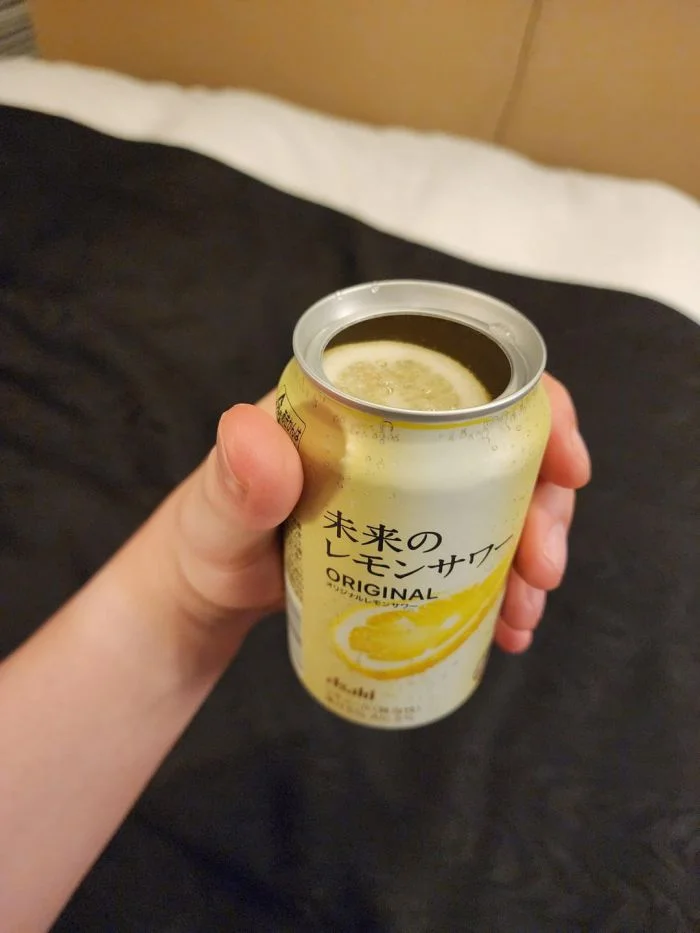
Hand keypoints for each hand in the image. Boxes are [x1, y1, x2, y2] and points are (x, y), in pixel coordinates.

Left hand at [146, 374, 588, 660]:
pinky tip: (508, 627)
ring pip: (503, 505)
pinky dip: (505, 588)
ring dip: (532, 555)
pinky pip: (480, 552)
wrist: (209, 591)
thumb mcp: (218, 507)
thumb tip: (255, 432)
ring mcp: (413, 491)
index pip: (469, 382)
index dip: (539, 412)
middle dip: (544, 506)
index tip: (567, 468)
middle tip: (543, 567)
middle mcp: (401, 439)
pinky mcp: (416, 541)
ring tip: (523, 614)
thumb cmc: (209, 535)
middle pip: (505, 451)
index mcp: (365, 402)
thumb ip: (235, 476)